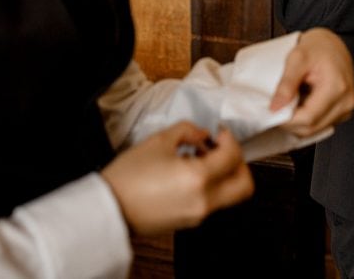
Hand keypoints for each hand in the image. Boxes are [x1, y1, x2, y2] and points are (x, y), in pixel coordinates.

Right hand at [101, 122, 252, 234]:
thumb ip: (188, 131)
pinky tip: (188, 172)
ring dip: (224, 174)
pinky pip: (213, 202)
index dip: (230, 139)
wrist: (109, 208)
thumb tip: (204, 134)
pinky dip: (211, 186)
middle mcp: (204, 201)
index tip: (219, 132)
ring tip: (200, 158)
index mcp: (199, 178)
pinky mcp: (190, 222)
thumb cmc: (129, 176)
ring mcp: (198, 215)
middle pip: (244, 185)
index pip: (233, 157)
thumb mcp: (159, 141)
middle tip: (222, 148)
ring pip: (230, 195)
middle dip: (238, 163)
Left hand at [270, 28, 353, 136]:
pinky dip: (307, 119)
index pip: (308, 118)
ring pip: (316, 129)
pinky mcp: (344, 112)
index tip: (272, 112)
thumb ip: (286, 83)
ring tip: (290, 103)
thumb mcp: (297, 58)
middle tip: (276, 108)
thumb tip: (275, 107)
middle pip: (312, 128)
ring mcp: (347, 108)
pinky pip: (321, 124)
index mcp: (337, 87)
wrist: (333, 44)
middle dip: (290, 123)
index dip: (286, 120)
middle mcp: (347, 101)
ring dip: (299, 122)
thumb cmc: (317, 47)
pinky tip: (301, 104)